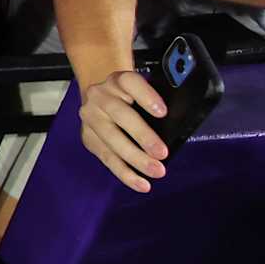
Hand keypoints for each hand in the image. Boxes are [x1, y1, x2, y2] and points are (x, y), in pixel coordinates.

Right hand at [78, 69, 168, 191]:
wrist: (100, 97)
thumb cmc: (131, 98)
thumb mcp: (141, 93)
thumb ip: (154, 105)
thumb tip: (177, 131)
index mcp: (118, 80)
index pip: (130, 82)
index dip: (146, 96)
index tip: (163, 112)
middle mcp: (100, 95)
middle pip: (120, 114)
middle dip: (142, 136)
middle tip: (162, 154)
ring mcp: (91, 116)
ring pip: (111, 138)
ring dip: (134, 158)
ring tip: (155, 172)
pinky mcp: (87, 137)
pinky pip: (106, 157)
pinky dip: (124, 172)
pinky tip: (140, 183)